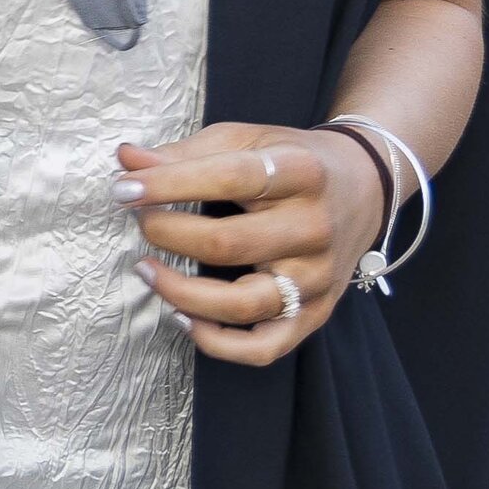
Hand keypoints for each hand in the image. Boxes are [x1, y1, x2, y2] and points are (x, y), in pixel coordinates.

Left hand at [114, 123, 388, 365]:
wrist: (365, 186)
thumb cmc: (291, 161)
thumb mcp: (244, 141)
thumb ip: (185, 154)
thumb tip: (126, 160)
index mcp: (300, 173)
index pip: (227, 178)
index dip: (166, 184)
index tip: (123, 189)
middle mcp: (314, 227)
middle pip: (227, 244)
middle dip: (167, 234)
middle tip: (140, 222)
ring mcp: (317, 275)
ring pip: (244, 303)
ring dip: (181, 293)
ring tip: (145, 270)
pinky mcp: (317, 311)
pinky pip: (265, 346)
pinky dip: (219, 343)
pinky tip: (183, 319)